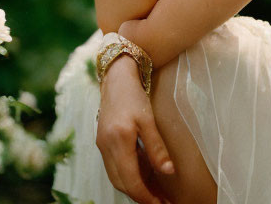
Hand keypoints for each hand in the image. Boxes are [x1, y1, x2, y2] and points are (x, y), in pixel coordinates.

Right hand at [96, 55, 173, 203]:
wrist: (116, 79)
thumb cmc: (134, 96)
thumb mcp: (149, 120)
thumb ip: (156, 147)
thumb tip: (169, 172)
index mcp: (118, 142)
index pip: (130, 180)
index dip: (145, 195)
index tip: (160, 203)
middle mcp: (106, 148)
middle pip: (121, 183)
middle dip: (140, 196)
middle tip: (160, 202)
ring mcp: (101, 146)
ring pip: (116, 177)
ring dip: (134, 188)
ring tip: (154, 193)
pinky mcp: (102, 143)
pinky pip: (114, 167)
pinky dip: (128, 176)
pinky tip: (143, 176)